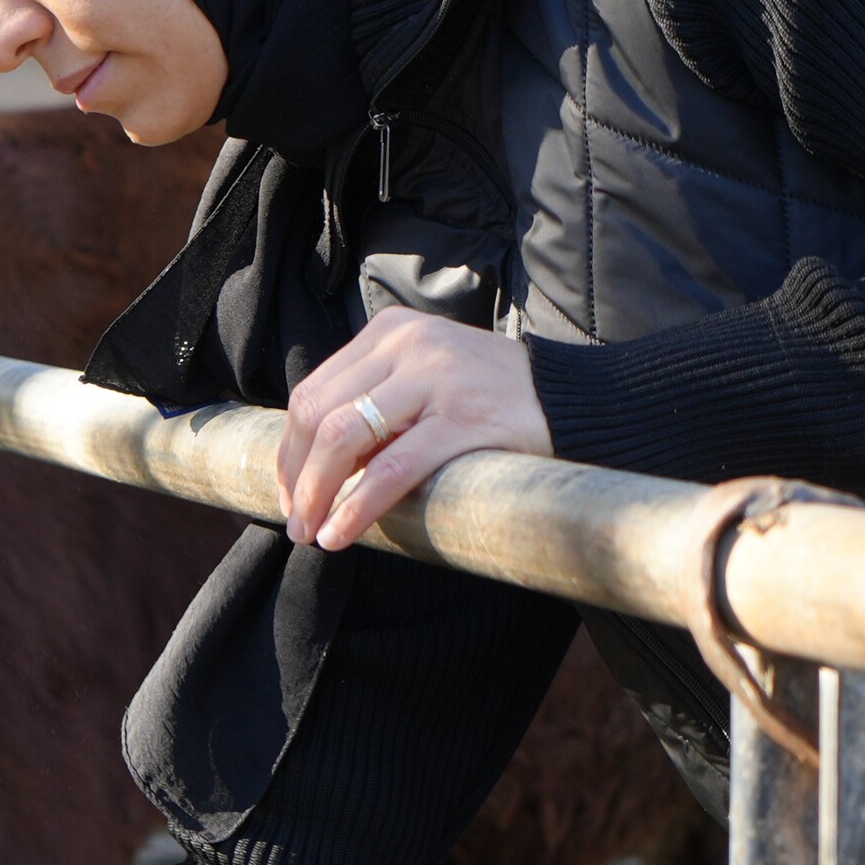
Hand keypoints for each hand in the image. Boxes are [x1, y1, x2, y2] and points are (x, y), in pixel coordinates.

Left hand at [279, 308, 551, 552]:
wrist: (575, 401)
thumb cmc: (489, 400)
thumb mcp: (424, 380)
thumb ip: (376, 404)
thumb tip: (311, 470)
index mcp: (391, 332)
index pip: (314, 392)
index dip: (290, 450)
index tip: (289, 493)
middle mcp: (409, 344)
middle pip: (320, 413)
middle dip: (297, 476)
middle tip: (298, 521)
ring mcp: (438, 378)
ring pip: (346, 437)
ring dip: (319, 493)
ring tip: (315, 532)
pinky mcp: (466, 419)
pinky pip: (394, 467)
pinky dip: (359, 506)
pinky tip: (343, 533)